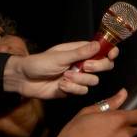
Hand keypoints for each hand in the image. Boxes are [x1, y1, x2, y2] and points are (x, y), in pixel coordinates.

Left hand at [3, 41, 118, 98]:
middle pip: (104, 66)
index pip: (102, 50)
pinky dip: (72, 89)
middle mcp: (83, 63)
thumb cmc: (39, 63)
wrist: (24, 80)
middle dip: (97, 67)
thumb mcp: (60, 56)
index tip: (111, 55)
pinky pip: (83, 91)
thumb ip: (80, 53)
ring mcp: (79, 77)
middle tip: (85, 67)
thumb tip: (98, 45)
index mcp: (80, 51)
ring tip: (64, 77)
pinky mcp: (73, 90)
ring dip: (79, 79)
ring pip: (94, 81)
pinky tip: (60, 85)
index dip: (110, 52)